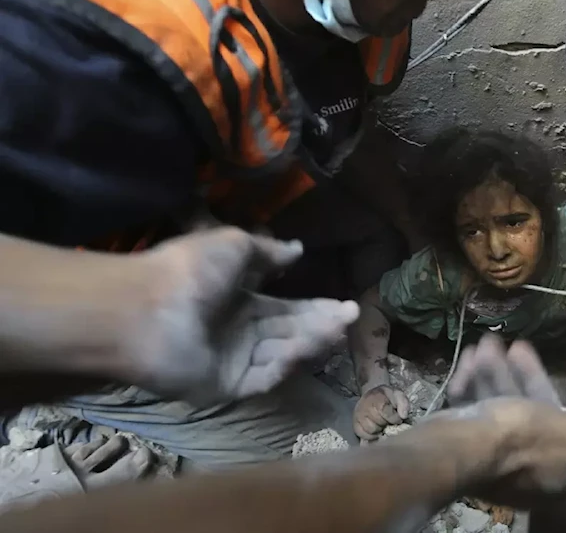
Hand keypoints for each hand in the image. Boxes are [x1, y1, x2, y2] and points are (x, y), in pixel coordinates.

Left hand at [124, 227, 359, 402]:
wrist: (145, 309)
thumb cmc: (189, 271)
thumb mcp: (234, 245)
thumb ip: (268, 252)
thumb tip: (297, 250)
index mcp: (238, 300)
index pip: (285, 309)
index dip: (315, 307)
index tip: (345, 304)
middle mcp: (238, 332)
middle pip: (289, 331)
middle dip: (321, 323)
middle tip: (351, 316)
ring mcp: (232, 362)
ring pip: (282, 353)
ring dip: (311, 340)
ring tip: (338, 326)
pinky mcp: (226, 387)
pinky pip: (263, 377)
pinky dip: (285, 363)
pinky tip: (304, 345)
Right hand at [353, 384, 409, 439]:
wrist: (372, 395)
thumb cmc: (386, 397)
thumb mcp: (397, 395)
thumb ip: (403, 403)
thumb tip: (403, 416)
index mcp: (377, 398)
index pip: (384, 411)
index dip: (393, 418)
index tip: (398, 419)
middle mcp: (365, 407)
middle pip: (379, 423)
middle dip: (387, 423)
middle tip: (389, 421)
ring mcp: (358, 416)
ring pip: (371, 430)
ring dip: (379, 430)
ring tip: (382, 424)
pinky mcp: (355, 425)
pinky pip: (363, 435)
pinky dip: (371, 436)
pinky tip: (376, 431)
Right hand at [440, 334, 565, 505]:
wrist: (465, 447)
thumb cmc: (525, 437)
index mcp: (554, 476)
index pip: (559, 428)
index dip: (549, 391)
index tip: (545, 372)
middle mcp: (522, 472)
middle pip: (526, 413)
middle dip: (519, 375)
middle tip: (514, 345)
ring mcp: (490, 460)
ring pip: (497, 407)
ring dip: (493, 371)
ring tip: (486, 341)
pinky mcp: (463, 447)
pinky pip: (472, 411)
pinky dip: (471, 384)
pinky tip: (468, 358)